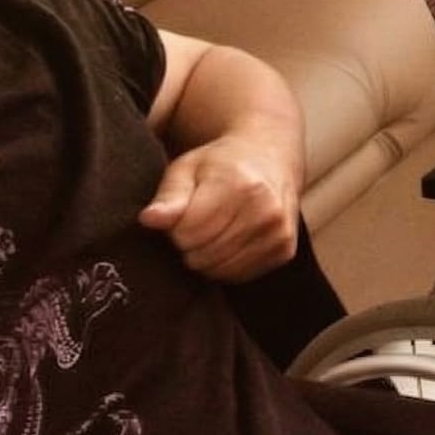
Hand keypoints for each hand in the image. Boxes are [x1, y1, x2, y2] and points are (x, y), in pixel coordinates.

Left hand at [137, 134, 301, 281]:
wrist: (270, 158)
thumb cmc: (220, 165)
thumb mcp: (188, 169)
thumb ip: (169, 196)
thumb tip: (149, 219)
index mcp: (239, 185)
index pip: (187, 233)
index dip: (175, 229)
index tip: (183, 214)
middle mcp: (265, 209)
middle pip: (203, 255)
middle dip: (190, 245)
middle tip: (197, 224)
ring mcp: (278, 231)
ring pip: (220, 269)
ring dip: (207, 258)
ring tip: (212, 232)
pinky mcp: (285, 249)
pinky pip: (240, 275)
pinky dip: (227, 265)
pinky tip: (230, 241)